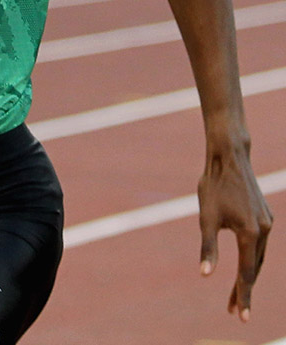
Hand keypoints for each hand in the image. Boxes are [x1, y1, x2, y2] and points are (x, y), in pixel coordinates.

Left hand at [197, 143, 272, 320]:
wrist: (229, 158)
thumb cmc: (213, 186)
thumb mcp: (205, 218)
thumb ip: (207, 248)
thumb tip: (205, 275)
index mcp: (250, 233)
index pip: (246, 273)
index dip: (242, 295)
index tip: (241, 316)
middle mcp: (264, 230)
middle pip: (254, 268)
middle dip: (244, 290)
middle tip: (233, 310)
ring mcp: (268, 223)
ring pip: (259, 257)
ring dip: (249, 276)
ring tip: (235, 294)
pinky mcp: (266, 217)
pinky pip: (260, 244)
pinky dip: (253, 259)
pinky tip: (245, 266)